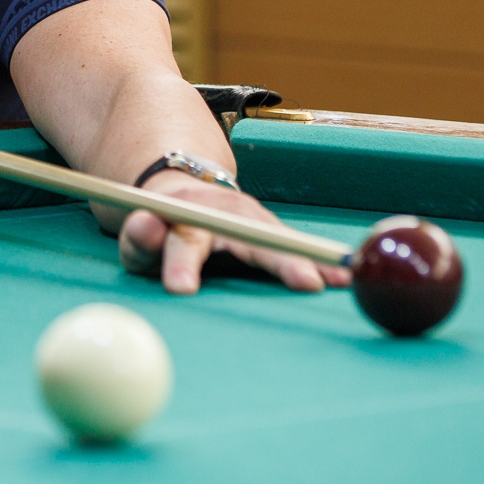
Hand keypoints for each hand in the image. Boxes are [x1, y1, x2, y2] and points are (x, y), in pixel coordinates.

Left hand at [117, 175, 353, 295]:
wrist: (185, 194)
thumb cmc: (160, 230)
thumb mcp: (140, 235)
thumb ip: (139, 237)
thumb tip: (145, 223)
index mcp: (186, 218)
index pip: (183, 242)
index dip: (182, 264)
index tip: (180, 289)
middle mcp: (224, 213)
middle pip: (252, 238)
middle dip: (280, 260)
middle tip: (306, 283)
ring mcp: (251, 218)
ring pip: (281, 238)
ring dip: (312, 258)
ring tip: (342, 277)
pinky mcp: (269, 229)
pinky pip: (295, 246)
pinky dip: (320, 261)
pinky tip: (345, 275)